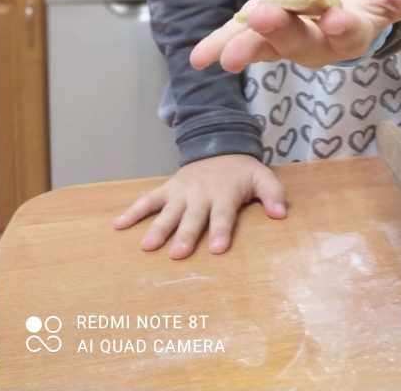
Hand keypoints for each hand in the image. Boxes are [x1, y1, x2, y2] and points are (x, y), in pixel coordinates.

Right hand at [113, 154, 286, 258]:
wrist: (219, 145)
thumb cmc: (241, 172)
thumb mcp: (262, 177)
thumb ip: (273, 194)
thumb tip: (281, 214)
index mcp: (224, 192)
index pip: (223, 214)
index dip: (221, 231)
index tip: (217, 250)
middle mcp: (201, 193)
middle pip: (193, 216)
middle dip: (185, 234)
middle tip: (178, 254)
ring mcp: (181, 191)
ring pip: (168, 210)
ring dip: (158, 227)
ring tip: (147, 246)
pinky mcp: (168, 188)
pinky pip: (148, 199)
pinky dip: (133, 211)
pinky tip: (118, 225)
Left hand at [190, 0, 400, 71]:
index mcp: (351, 31)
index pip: (348, 32)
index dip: (342, 27)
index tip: (336, 19)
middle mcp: (317, 41)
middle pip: (300, 42)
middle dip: (282, 33)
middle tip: (266, 19)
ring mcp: (286, 37)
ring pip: (267, 44)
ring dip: (246, 45)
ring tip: (225, 55)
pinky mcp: (262, 29)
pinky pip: (239, 39)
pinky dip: (219, 44)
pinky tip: (199, 57)